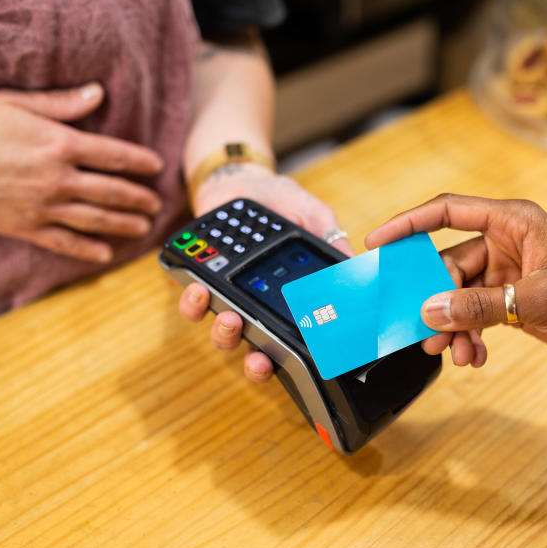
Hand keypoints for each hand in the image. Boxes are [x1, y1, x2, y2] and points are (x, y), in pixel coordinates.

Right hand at [0, 83, 162, 261]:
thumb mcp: (13, 103)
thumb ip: (60, 104)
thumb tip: (97, 94)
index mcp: (59, 144)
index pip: (113, 155)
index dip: (139, 161)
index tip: (157, 166)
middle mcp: (58, 179)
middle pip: (112, 191)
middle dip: (139, 198)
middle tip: (157, 203)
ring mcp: (43, 207)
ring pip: (96, 219)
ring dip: (124, 224)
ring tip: (143, 227)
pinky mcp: (25, 228)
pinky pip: (64, 243)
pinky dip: (87, 250)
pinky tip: (104, 254)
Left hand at [178, 163, 353, 382]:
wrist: (241, 182)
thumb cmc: (281, 203)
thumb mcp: (313, 216)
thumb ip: (331, 236)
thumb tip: (353, 261)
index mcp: (290, 302)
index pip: (297, 342)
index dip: (300, 360)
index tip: (308, 364)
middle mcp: (260, 311)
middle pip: (259, 355)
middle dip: (258, 365)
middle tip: (259, 358)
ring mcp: (229, 301)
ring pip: (224, 337)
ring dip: (226, 335)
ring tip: (229, 317)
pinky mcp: (202, 285)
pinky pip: (193, 306)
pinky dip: (193, 303)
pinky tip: (198, 288)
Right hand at [365, 194, 546, 366]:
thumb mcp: (536, 299)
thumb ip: (480, 305)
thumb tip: (431, 312)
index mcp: (513, 221)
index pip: (448, 212)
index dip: (407, 224)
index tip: (376, 242)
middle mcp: (505, 243)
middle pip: (447, 264)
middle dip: (435, 300)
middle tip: (422, 331)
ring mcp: (507, 273)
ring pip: (458, 296)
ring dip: (452, 326)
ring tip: (454, 354)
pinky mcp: (511, 301)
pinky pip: (474, 315)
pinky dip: (469, 337)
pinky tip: (475, 358)